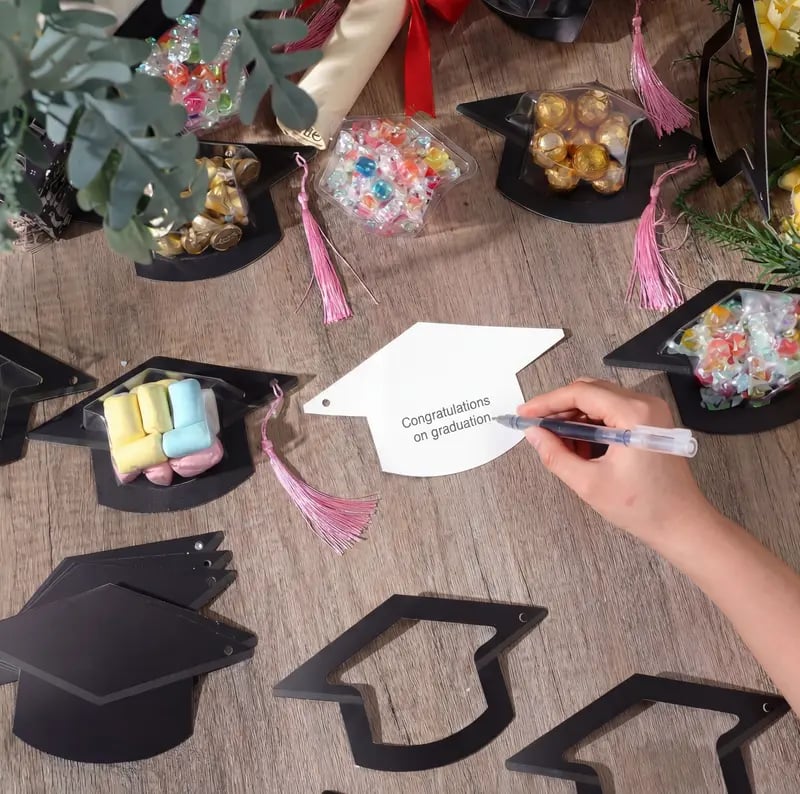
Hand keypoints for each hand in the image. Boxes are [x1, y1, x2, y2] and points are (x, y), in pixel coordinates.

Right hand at [519, 379, 711, 543]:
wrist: (682, 524)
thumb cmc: (642, 508)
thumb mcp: (589, 483)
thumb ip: (556, 455)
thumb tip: (533, 434)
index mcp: (634, 414)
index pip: (580, 394)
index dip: (547, 402)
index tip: (524, 413)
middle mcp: (645, 404)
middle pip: (590, 391)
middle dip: (559, 409)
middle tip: (535, 427)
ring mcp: (650, 412)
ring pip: (599, 401)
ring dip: (575, 418)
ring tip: (557, 444)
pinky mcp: (650, 423)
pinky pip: (612, 413)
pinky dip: (591, 425)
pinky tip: (579, 448)